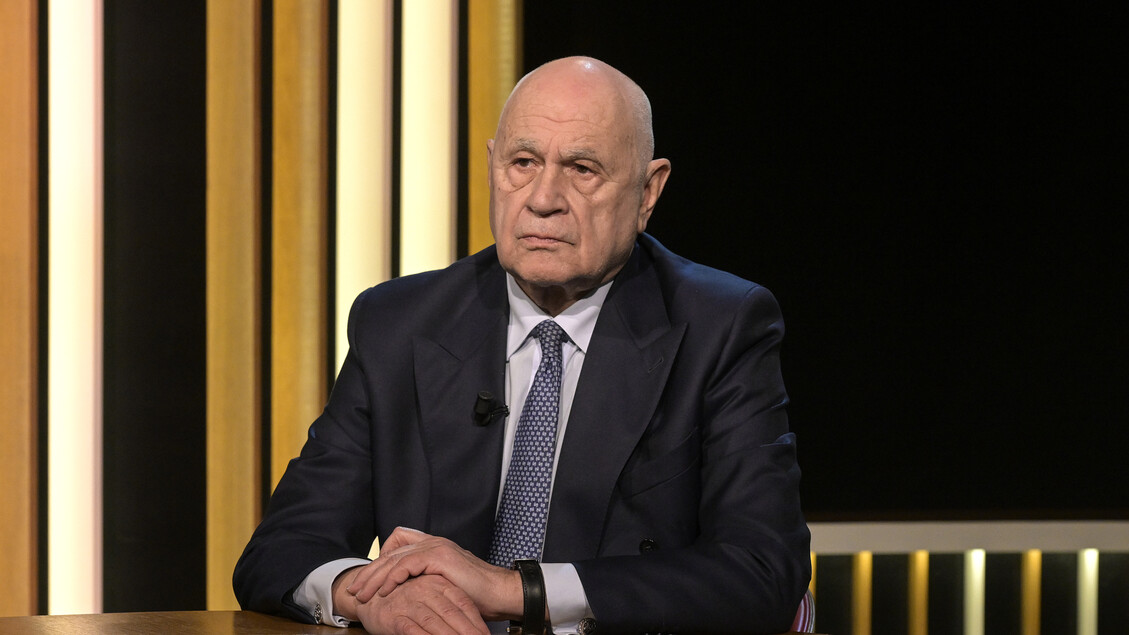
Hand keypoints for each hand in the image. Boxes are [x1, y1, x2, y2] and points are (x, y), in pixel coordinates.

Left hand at [347, 527, 523, 620]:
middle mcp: (433, 542)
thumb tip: (406, 593)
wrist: (498, 594)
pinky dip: (391, 579)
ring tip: (361, 595)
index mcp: (434, 546)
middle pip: (390, 552)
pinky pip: (405, 565)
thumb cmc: (475, 595)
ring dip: (374, 578)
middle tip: (353, 590)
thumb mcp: (444, 585)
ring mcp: (436, 547)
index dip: (380, 559)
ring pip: (393, 559)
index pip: (397, 542)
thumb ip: (426, 580)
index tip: (368, 580)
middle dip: (369, 572)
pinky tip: (382, 592)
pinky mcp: (439, 556)